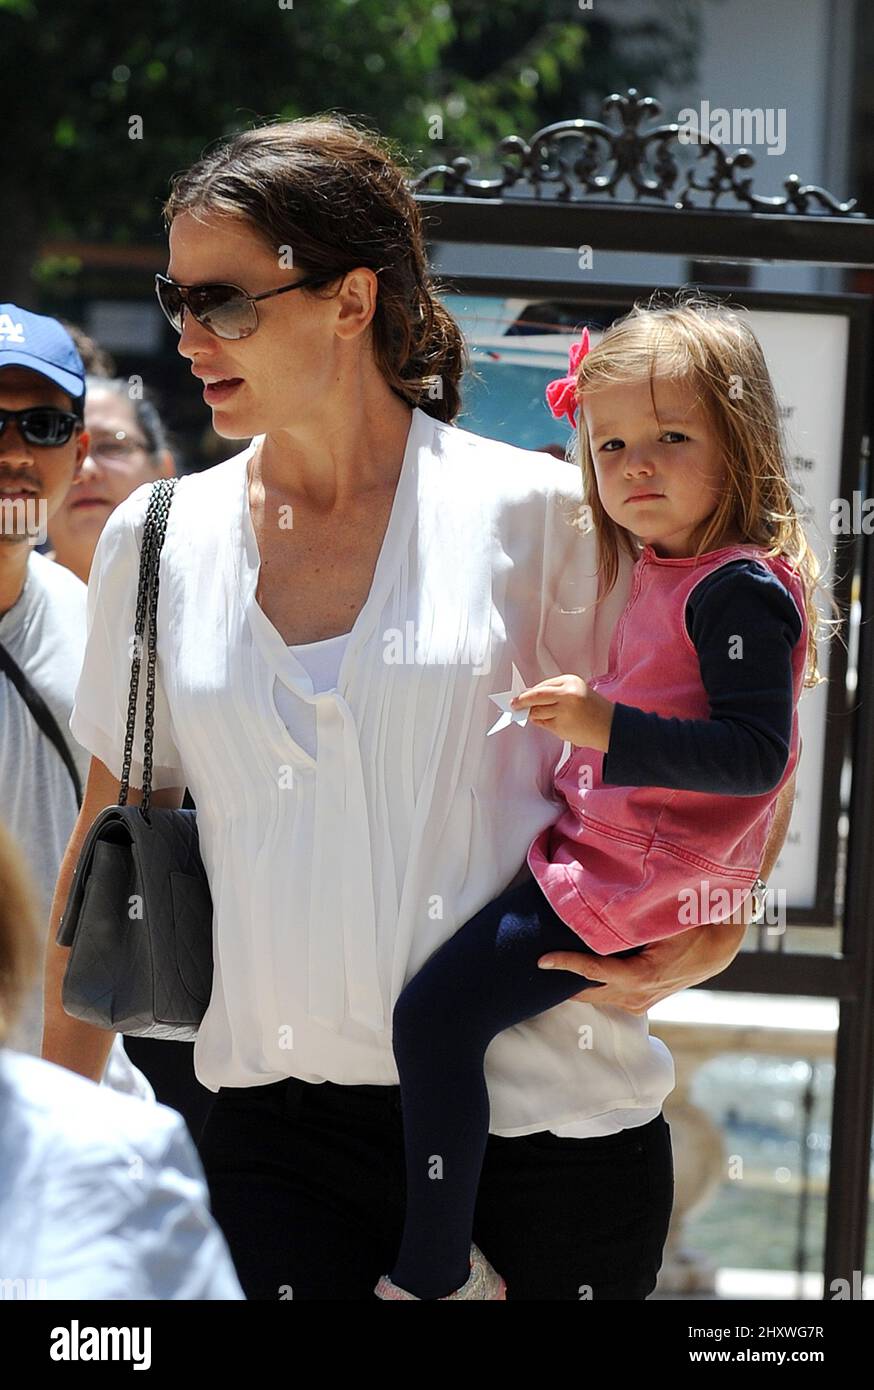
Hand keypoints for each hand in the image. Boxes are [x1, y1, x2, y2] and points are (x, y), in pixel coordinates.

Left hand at [510, 675, 614, 750]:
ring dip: (533, 714)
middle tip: (514, 705)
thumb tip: (529, 696)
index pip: (542, 685)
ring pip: (537, 712)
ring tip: (538, 715)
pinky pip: (544, 724)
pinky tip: (551, 722)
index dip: (528, 692)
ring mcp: (564, 712)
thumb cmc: (593, 708)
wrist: (611, 727)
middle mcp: (567, 694)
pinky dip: (542, 723)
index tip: (519, 695)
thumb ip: (555, 692)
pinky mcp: (562, 727)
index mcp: (571, 682)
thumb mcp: (577, 691)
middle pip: (536, 696)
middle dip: (522, 702)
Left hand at [537, 915, 746, 1013]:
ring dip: (576, 984)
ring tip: (551, 968)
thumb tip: (598, 905)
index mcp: (640, 976)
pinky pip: (609, 994)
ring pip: (598, 996)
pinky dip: (592, 985)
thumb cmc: (691, 926)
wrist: (718, 947)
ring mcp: (639, 1002)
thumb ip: (630, 918)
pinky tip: (577, 973)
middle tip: (537, 967)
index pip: (593, 972)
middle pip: (588, 992)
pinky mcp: (641, 1001)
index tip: (541, 960)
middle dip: (562, 982)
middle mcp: (637, 995)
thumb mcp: (662, 919)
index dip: (565, 964)